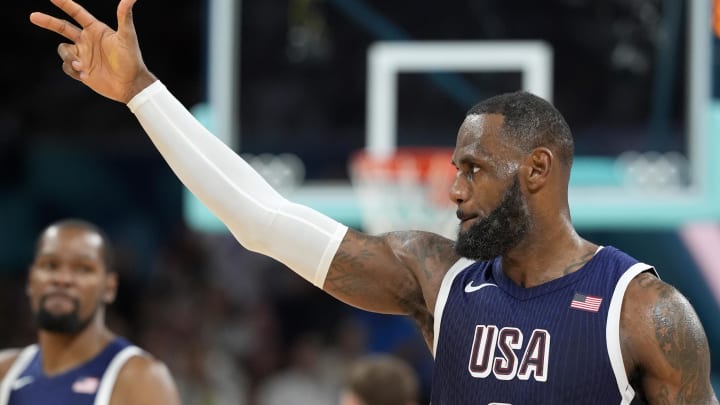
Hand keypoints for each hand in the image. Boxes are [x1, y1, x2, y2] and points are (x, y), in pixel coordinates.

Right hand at [30, 0, 156, 103]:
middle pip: (62, 27)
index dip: (64, 4)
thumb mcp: (127, 36)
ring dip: (70, 58)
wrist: (130, 84)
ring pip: (63, 50)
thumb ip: (125, 16)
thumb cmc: (131, 59)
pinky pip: (67, 66)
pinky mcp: (81, 70)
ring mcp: (83, 55)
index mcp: (96, 29)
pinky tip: (86, 76)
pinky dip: (73, 70)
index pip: (76, 13)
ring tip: (83, 66)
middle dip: (48, 22)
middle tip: (33, 16)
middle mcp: (87, 40)